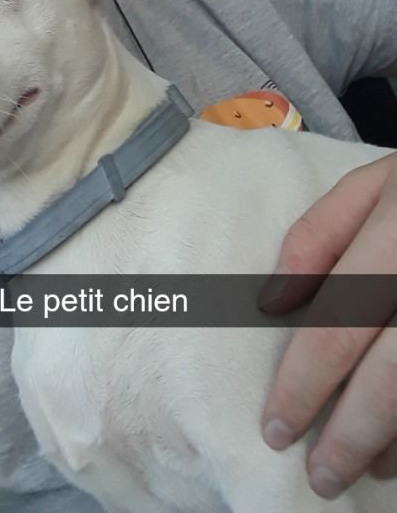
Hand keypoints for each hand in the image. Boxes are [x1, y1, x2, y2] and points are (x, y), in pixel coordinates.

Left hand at [258, 150, 396, 498]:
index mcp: (396, 240)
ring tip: (363, 468)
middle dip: (350, 437)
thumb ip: (318, 234)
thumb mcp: (373, 182)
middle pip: (388, 379)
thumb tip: (272, 302)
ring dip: (393, 443)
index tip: (277, 428)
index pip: (338, 327)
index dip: (304, 386)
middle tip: (320, 476)